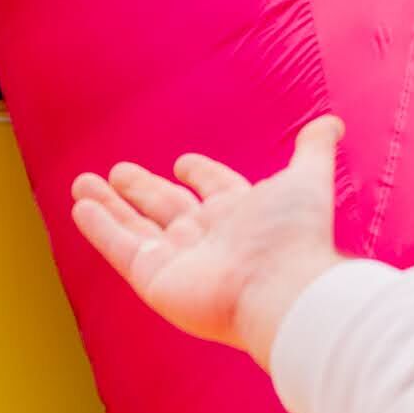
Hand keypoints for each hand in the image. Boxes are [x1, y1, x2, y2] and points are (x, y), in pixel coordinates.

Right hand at [71, 115, 348, 370]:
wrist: (280, 289)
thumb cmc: (295, 235)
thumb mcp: (308, 180)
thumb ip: (314, 150)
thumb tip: (332, 123)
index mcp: (243, 213)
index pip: (216, 188)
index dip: (201, 174)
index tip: (184, 163)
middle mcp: (209, 236)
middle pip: (168, 206)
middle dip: (143, 190)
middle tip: (118, 171)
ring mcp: (180, 259)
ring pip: (136, 226)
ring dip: (110, 205)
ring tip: (83, 183)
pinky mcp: (154, 278)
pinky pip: (120, 247)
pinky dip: (100, 228)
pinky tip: (81, 208)